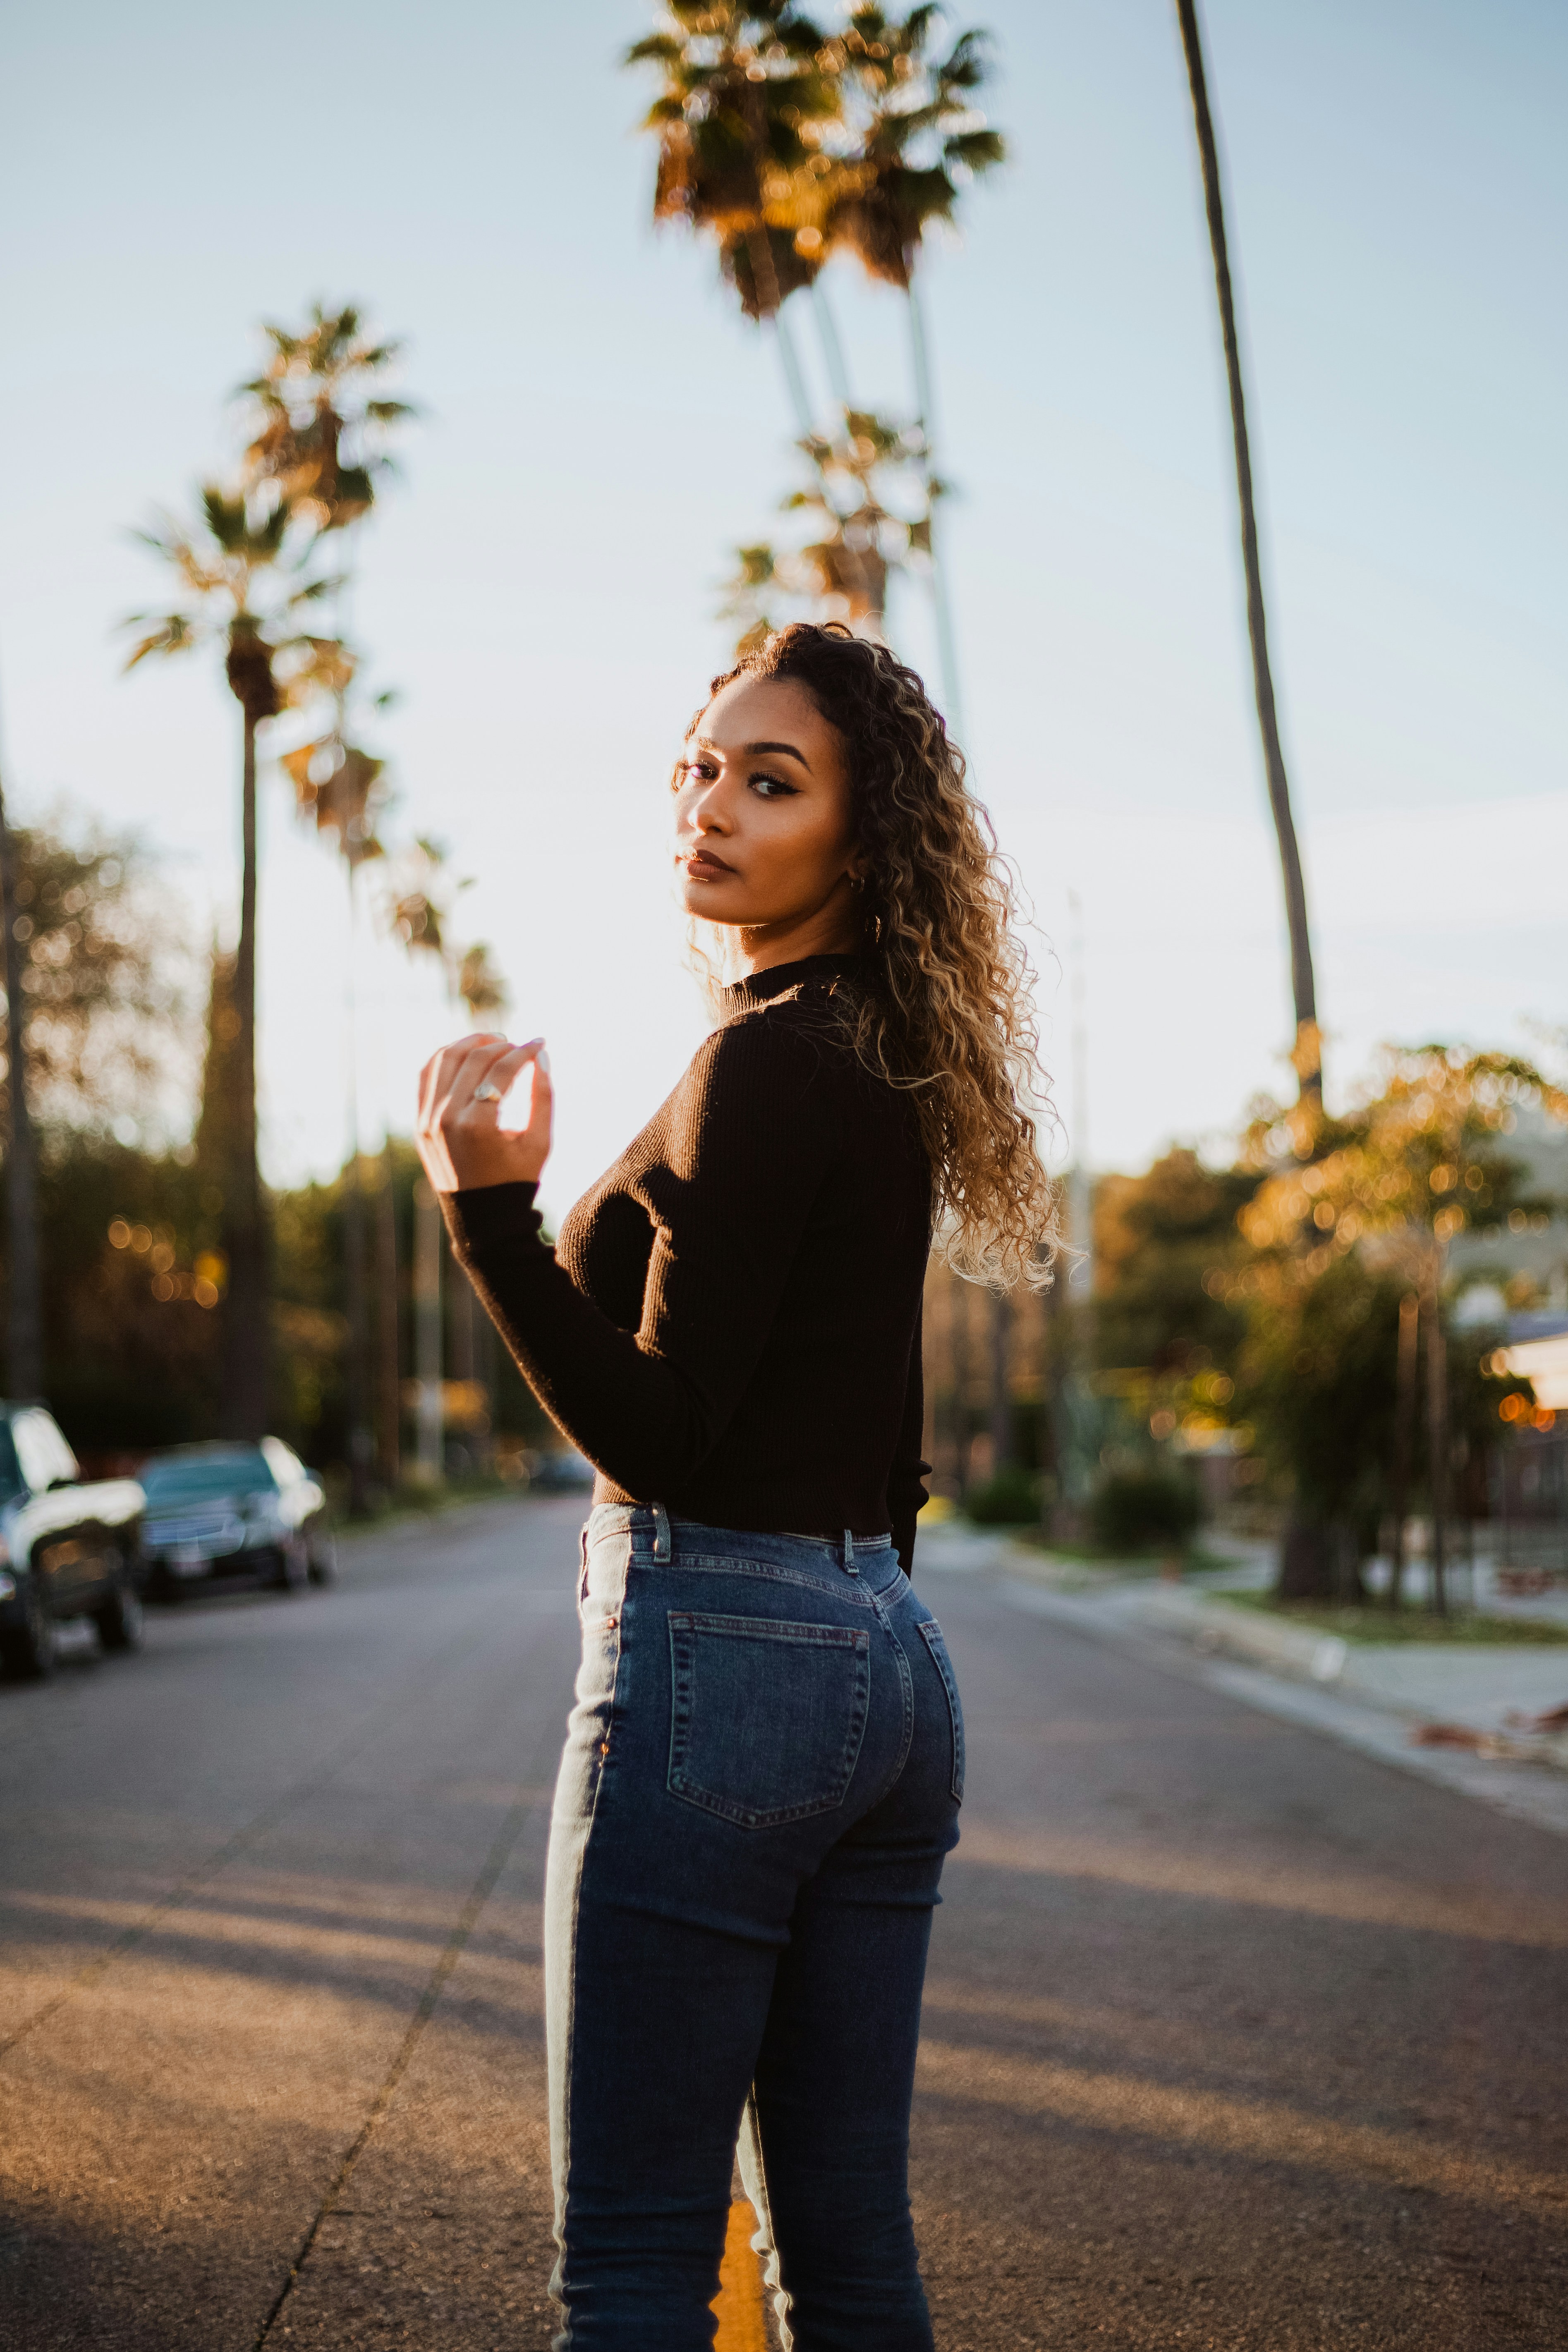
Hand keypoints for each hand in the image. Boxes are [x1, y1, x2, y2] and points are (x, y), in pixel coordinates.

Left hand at [415, 1033, 552, 1193]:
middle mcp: (447, 1119)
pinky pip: (427, 1075)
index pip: (502, 1070)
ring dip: (470, 1043)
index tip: (540, 1043)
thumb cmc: (516, 1179)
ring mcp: (428, 1120)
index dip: (525, 1052)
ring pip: (445, 1059)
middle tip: (518, 1044)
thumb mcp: (539, 1141)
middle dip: (500, 1045)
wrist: (481, 1218)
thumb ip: (542, 1095)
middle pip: (474, 1059)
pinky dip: (445, 1058)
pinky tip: (466, 1055)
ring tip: (493, 1043)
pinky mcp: (419, 1122)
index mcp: (479, 1126)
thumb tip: (541, 1054)